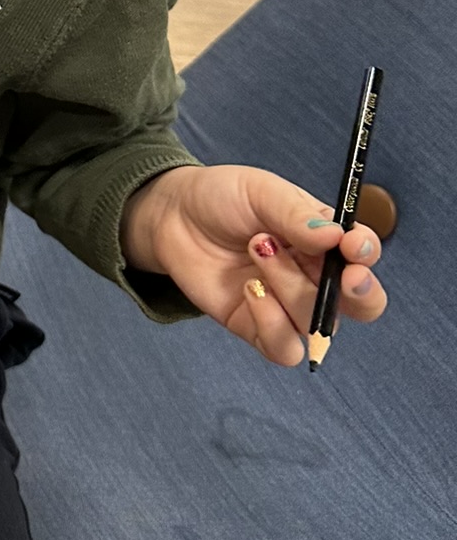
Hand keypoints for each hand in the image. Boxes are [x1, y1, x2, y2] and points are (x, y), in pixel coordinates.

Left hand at [121, 163, 386, 366]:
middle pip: (362, 305)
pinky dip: (271, 322)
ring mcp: (287, 306)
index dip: (367, 255)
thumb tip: (336, 238)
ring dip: (291, 286)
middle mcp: (315, 277)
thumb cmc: (222, 198)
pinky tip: (249, 289)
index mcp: (326, 240)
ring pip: (317, 322)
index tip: (353, 246)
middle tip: (344, 275)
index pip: (364, 256)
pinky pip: (284, 348)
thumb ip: (297, 215)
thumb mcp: (261, 192)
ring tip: (257, 247)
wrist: (173, 216)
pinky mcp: (257, 328)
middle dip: (361, 294)